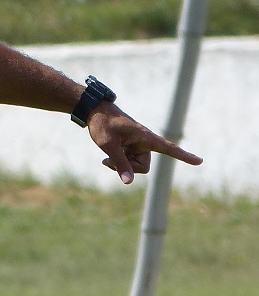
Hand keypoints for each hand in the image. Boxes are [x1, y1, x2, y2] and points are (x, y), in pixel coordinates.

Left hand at [87, 103, 202, 183]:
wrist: (95, 112)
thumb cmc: (102, 124)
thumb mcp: (108, 144)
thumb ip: (119, 163)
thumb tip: (128, 182)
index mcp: (145, 137)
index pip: (168, 148)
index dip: (184, 156)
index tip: (200, 161)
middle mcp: (144, 142)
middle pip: (143, 167)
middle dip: (127, 168)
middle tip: (107, 161)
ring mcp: (138, 147)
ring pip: (135, 168)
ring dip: (120, 165)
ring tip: (106, 157)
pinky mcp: (131, 149)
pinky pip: (129, 164)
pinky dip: (118, 164)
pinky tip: (106, 158)